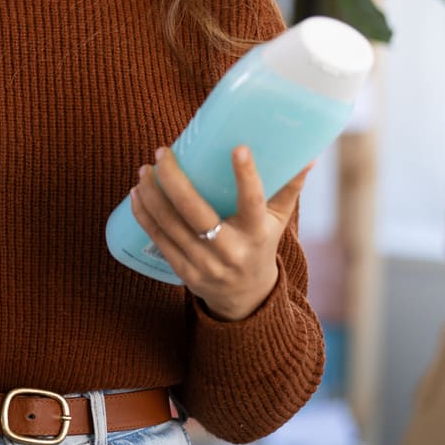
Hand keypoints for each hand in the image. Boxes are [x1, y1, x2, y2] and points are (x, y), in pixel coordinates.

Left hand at [130, 146, 308, 321]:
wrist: (245, 298)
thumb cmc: (260, 246)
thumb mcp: (278, 222)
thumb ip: (288, 189)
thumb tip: (307, 156)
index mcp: (257, 234)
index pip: (253, 202)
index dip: (246, 176)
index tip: (238, 147)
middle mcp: (230, 250)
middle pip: (195, 211)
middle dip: (173, 179)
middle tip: (162, 151)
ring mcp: (204, 263)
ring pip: (170, 223)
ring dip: (151, 193)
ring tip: (144, 169)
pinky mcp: (183, 270)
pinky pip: (158, 238)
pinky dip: (144, 214)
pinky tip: (136, 193)